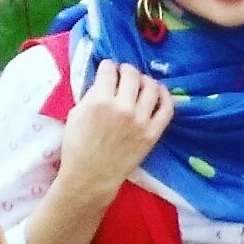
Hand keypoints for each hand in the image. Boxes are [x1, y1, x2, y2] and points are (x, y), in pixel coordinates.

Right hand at [59, 60, 172, 202]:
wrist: (90, 177)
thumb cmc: (77, 147)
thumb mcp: (76, 114)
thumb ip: (91, 94)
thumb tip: (105, 80)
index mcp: (100, 101)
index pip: (109, 70)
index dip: (107, 66)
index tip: (107, 68)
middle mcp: (123, 107)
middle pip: (132, 74)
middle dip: (126, 69)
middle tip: (123, 74)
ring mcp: (140, 121)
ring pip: (151, 87)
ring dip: (144, 79)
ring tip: (140, 82)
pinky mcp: (152, 133)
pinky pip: (166, 108)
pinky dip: (165, 96)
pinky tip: (159, 91)